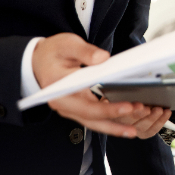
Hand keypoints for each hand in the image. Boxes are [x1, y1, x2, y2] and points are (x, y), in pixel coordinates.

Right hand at [32, 33, 168, 138]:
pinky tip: (124, 121)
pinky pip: (92, 118)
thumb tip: (103, 58)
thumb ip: (84, 51)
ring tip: (134, 129)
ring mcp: (69, 108)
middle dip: (116, 121)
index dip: (108, 108)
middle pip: (92, 119)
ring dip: (113, 126)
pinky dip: (108, 121)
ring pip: (92, 122)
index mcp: (60, 89)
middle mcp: (64, 104)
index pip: (87, 104)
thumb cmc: (52, 52)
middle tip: (138, 120)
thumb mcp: (67, 44)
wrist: (36, 61)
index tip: (128, 106)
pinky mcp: (75, 107)